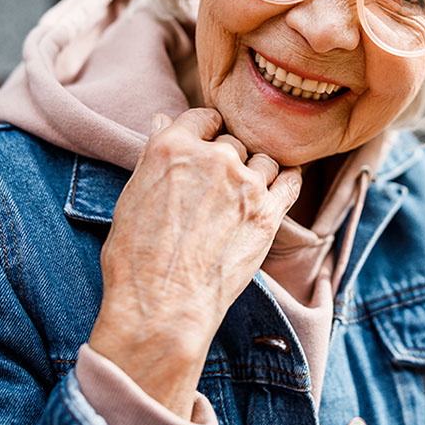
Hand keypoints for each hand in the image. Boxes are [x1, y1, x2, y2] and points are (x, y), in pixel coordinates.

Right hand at [88, 108, 300, 417]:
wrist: (163, 307)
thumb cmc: (136, 258)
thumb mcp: (133, 196)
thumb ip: (154, 154)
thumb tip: (162, 120)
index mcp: (173, 146)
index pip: (203, 117)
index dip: (206, 131)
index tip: (207, 145)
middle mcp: (213, 157)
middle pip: (234, 140)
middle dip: (228, 157)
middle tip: (219, 185)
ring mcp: (245, 183)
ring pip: (263, 158)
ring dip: (256, 171)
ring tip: (243, 194)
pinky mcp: (269, 212)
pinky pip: (291, 180)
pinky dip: (287, 179)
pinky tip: (279, 186)